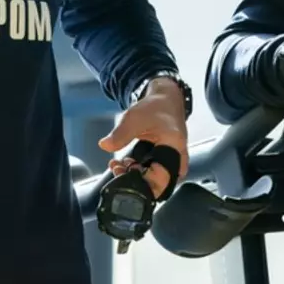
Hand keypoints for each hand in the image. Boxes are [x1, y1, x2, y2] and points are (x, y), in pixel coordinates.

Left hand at [99, 78, 188, 198]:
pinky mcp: (165, 160)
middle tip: (120, 171)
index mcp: (174, 147)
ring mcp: (173, 160)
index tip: (124, 176)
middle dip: (137, 181)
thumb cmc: (155, 107)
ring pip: (156, 179)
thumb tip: (105, 146)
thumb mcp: (134, 118)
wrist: (165, 99)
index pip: (162, 178)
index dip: (142, 183)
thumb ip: (120, 134)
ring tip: (120, 166)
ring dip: (136, 176)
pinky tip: (126, 163)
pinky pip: (153, 172)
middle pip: (159, 182)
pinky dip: (139, 170)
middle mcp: (177, 158)